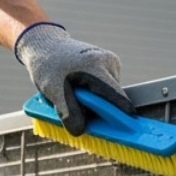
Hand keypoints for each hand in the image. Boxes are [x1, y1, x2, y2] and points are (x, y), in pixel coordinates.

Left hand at [14, 23, 133, 135]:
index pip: (116, 95)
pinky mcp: (109, 63)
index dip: (121, 114)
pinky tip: (80, 86)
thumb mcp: (52, 90)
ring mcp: (110, 61)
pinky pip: (106, 87)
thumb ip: (67, 111)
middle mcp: (108, 61)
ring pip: (110, 93)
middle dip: (100, 109)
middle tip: (80, 112)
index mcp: (95, 66)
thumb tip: (80, 131)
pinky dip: (95, 93)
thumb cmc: (48, 66)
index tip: (128, 128)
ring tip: (75, 94)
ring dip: (95, 101)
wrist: (46, 45)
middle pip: (113, 97)